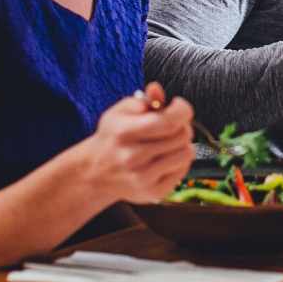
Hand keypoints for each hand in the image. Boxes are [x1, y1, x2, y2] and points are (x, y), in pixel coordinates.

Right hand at [81, 82, 194, 203]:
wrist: (95, 173)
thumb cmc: (113, 137)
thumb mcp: (120, 113)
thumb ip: (143, 100)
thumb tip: (156, 88)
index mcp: (124, 133)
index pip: (168, 122)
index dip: (182, 110)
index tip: (179, 106)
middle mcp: (132, 157)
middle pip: (181, 136)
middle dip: (182, 125)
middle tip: (172, 124)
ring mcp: (143, 178)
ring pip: (186, 153)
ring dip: (183, 144)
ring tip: (169, 141)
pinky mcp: (153, 192)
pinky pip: (184, 170)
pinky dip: (179, 161)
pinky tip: (165, 157)